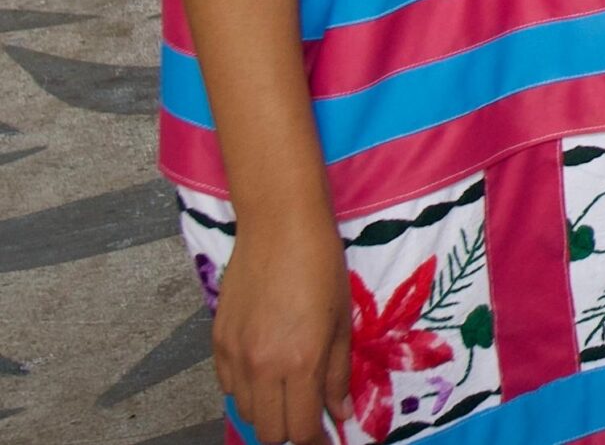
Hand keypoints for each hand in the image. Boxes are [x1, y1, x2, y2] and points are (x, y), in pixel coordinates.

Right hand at [211, 211, 352, 442]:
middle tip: (309, 414)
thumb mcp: (342, 321)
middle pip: (269, 432)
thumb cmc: (322, 265)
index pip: (301, 428)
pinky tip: (265, 370)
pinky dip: (247, 389)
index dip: (315, 440)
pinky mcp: (217, 342)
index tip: (326, 437)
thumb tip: (338, 413)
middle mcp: (262, 367)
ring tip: (288, 391)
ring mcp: (235, 356)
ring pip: (245, 412)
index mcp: (300, 362)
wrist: (279, 226)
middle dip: (292, 431)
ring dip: (268, 411)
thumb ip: (337, 373)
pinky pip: (228, 386)